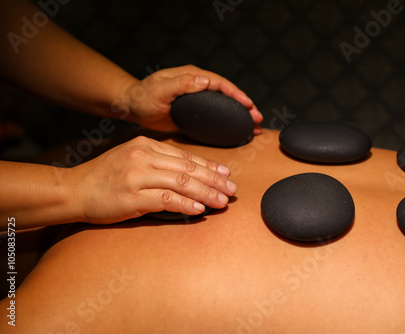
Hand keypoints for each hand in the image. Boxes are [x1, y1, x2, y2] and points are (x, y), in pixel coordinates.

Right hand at [65, 136, 236, 223]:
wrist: (74, 190)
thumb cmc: (106, 177)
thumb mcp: (132, 159)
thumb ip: (158, 162)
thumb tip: (190, 173)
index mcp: (146, 145)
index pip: (186, 156)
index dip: (210, 165)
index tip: (227, 174)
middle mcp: (143, 156)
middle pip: (188, 169)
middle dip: (214, 180)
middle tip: (232, 190)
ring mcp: (137, 176)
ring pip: (181, 183)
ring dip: (206, 193)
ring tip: (222, 202)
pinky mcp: (131, 196)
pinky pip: (165, 199)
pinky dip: (185, 204)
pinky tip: (199, 209)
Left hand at [118, 64, 262, 133]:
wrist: (132, 107)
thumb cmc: (144, 96)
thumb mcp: (160, 89)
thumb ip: (182, 83)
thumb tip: (207, 81)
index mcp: (192, 76)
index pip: (220, 83)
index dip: (236, 93)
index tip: (248, 105)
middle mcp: (198, 86)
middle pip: (227, 95)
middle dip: (244, 106)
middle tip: (258, 119)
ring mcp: (198, 100)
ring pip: (224, 107)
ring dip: (239, 116)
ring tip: (255, 127)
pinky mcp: (195, 113)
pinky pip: (215, 118)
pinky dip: (228, 125)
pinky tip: (237, 134)